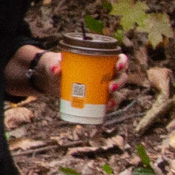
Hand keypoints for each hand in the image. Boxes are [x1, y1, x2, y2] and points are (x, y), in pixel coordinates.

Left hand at [15, 48, 129, 100]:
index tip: (118, 66)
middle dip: (119, 83)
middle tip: (110, 87)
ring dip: (116, 99)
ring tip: (108, 104)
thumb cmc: (57, 65)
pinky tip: (103, 116)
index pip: (119, 59)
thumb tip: (56, 70)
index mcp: (102, 60)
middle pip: (121, 77)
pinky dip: (106, 111)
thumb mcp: (54, 63)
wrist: (51, 79)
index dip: (123, 62)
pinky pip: (107, 106)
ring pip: (117, 93)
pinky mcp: (98, 100)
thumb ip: (54, 65)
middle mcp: (106, 74)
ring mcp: (103, 88)